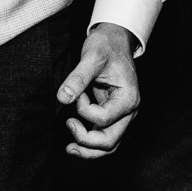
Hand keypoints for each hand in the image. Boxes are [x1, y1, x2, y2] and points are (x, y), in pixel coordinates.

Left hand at [56, 22, 141, 158]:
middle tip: (68, 125)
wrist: (115, 40)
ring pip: (109, 145)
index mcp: (128, 98)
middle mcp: (129, 111)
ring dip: (89, 150)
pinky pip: (105, 137)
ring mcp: (123, 115)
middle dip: (87, 141)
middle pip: (110, 140)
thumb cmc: (106, 45)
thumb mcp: (92, 56)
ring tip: (69, 149)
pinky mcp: (114, 115)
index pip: (104, 118)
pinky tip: (75, 143)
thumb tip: (62, 98)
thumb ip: (78, 78)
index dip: (84, 110)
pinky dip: (91, 144)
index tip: (78, 93)